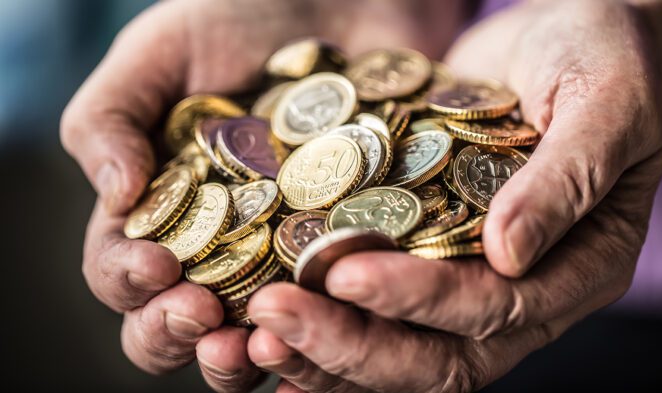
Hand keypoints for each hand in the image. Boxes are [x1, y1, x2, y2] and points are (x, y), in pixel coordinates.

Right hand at [60, 0, 464, 390]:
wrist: (343, 2)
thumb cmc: (241, 18)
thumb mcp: (161, 52)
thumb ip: (111, 117)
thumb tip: (113, 197)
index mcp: (161, 211)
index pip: (122, 273)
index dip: (128, 282)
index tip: (156, 264)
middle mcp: (220, 248)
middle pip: (181, 327)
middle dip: (177, 335)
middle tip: (200, 315)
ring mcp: (289, 258)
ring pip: (258, 340)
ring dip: (248, 358)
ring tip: (261, 346)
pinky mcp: (356, 254)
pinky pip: (344, 311)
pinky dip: (334, 330)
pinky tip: (333, 325)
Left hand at [245, 0, 661, 391]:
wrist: (568, 31)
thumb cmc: (604, 55)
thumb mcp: (605, 101)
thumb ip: (569, 177)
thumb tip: (510, 255)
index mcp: (585, 266)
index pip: (501, 309)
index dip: (424, 300)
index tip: (347, 274)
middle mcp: (529, 290)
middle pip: (442, 357)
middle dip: (356, 345)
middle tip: (275, 320)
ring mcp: (476, 281)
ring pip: (404, 352)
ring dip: (329, 351)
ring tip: (257, 335)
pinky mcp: (433, 259)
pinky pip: (381, 316)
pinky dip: (329, 329)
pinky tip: (269, 334)